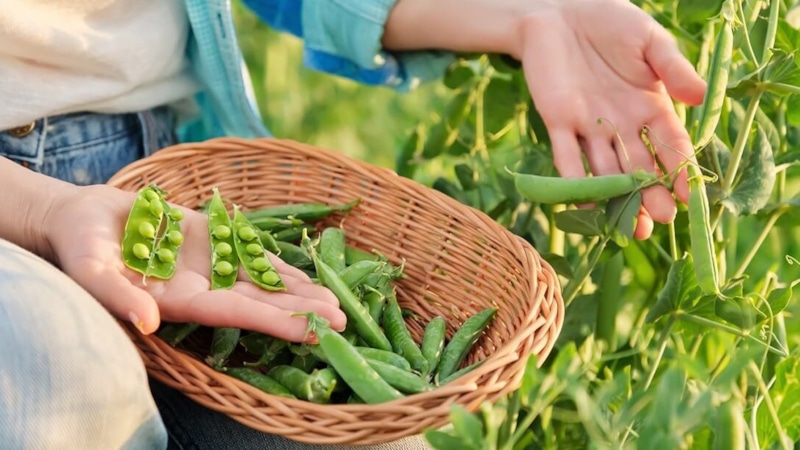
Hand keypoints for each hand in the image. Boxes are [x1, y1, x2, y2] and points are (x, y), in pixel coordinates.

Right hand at [41, 185, 345, 340]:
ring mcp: (212, 265)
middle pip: (260, 303)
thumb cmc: (80, 248)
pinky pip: (253, 254)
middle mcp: (203, 288)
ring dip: (300, 293)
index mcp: (180, 301)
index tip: (313, 332)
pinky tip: (311, 275)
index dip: (274, 322)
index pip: (235, 315)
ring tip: (339, 303)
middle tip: (344, 322)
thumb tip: (149, 322)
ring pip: (264, 282)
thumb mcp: (92, 272)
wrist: (83, 219)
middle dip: (301, 313)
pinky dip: (282, 265)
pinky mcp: (214, 240)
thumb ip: (119, 297)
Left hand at [517, 0, 705, 238]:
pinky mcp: (557, 121)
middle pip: (638, 166)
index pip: (670, 144)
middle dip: (649, 194)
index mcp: (649, 105)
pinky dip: (574, 182)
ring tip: (631, 228)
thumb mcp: (649, 40)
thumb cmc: (609, 21)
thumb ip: (672, 67)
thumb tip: (699, 98)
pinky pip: (566, 157)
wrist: (559, 10)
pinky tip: (586, 207)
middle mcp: (620, 123)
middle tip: (661, 222)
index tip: (689, 196)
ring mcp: (588, 126)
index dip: (680, 169)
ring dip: (617, 199)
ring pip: (605, 170)